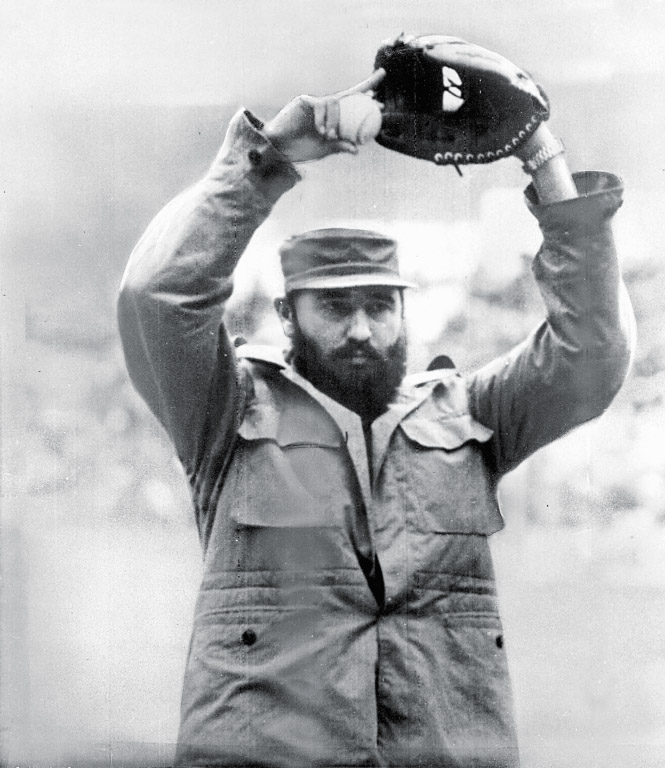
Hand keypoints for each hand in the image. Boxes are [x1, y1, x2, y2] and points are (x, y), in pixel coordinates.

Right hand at [263, 70, 384, 162]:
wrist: (280, 148)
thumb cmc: (301, 148)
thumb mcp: (325, 149)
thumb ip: (340, 146)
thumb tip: (357, 149)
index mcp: (333, 117)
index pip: (352, 105)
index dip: (367, 101)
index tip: (383, 102)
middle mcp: (326, 106)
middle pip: (348, 94)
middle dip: (365, 89)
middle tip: (377, 97)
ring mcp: (316, 102)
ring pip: (334, 103)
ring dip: (335, 121)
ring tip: (330, 136)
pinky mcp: (304, 101)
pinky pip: (320, 105)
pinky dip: (323, 119)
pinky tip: (321, 131)